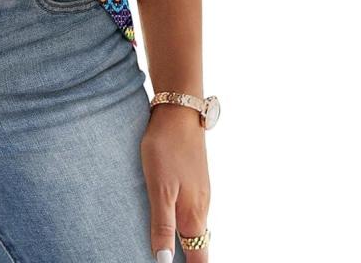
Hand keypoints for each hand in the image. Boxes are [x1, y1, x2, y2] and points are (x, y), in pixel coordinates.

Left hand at [141, 103, 210, 261]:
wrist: (178, 113)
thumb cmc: (165, 149)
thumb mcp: (159, 188)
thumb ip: (163, 224)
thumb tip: (164, 261)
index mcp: (193, 214)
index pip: (199, 257)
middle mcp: (201, 206)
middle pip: (200, 245)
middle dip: (192, 259)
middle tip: (172, 261)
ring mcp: (200, 191)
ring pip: (198, 227)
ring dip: (189, 243)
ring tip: (178, 251)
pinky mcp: (195, 179)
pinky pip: (194, 210)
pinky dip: (187, 223)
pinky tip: (177, 221)